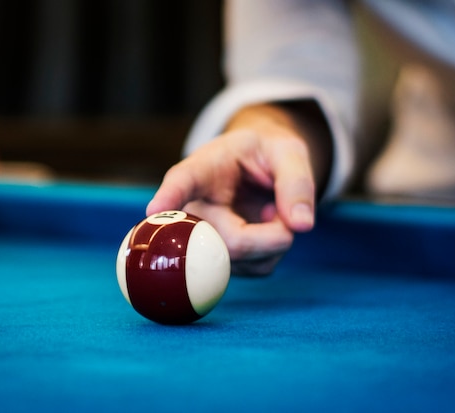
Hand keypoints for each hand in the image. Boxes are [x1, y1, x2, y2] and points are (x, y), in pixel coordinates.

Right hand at [147, 103, 330, 274]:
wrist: (260, 167)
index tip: (152, 211)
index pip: (182, 182)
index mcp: (202, 170)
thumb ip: (296, 181)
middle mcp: (195, 208)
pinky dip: (274, 251)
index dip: (168, 198)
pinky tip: (266, 228)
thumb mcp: (287, 152)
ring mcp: (205, 238)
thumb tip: (302, 226)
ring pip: (244, 259)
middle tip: (290, 215)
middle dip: (269, 237)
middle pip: (227, 240)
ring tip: (271, 210)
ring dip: (275, 241)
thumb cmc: (267, 153)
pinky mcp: (223, 259)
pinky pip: (257, 268)